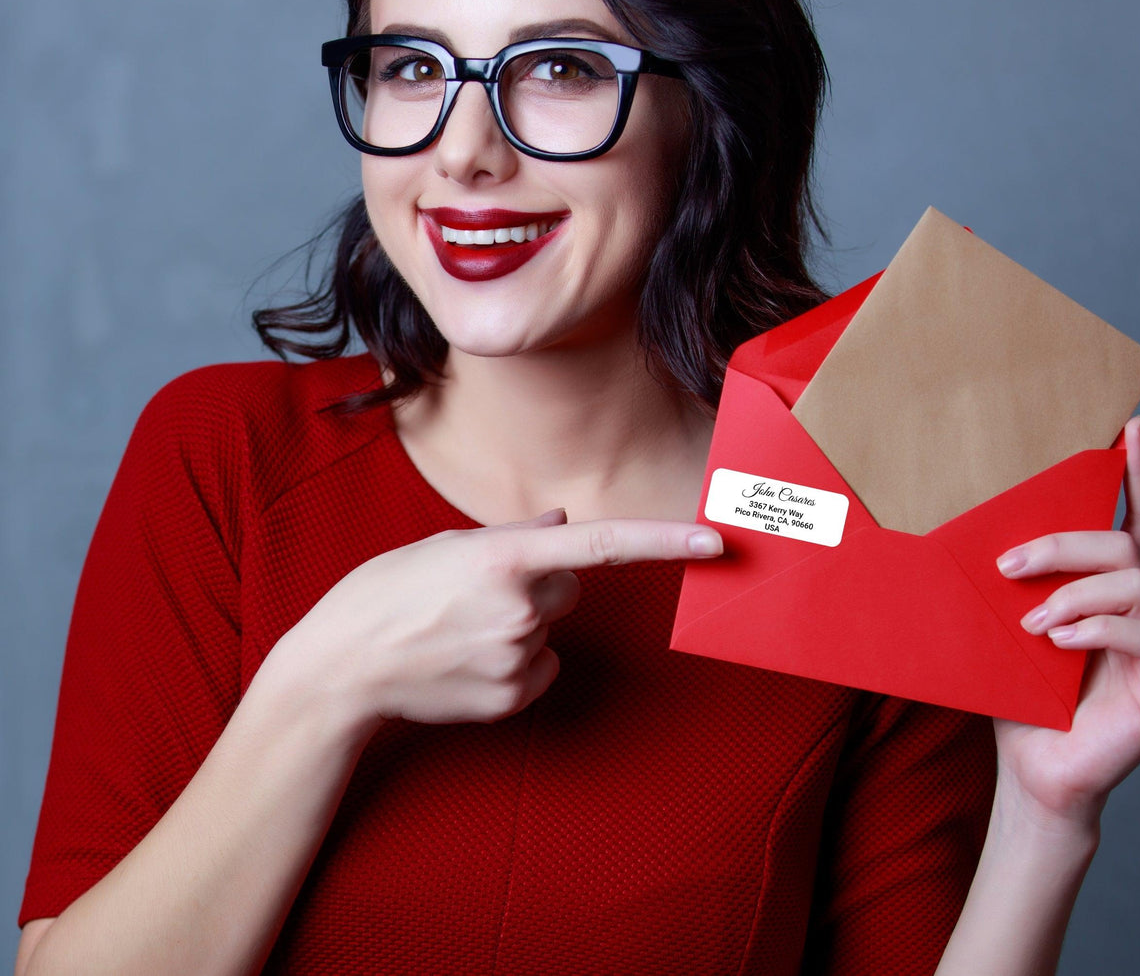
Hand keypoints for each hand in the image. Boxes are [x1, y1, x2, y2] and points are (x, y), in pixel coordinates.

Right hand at [272, 507, 723, 732]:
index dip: (665, 541)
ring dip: (523, 622)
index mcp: (504, 557)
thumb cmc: (385, 594)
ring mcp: (518, 658)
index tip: (716, 540)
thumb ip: (515, 534)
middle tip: (478, 592)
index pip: (603, 544)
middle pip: (570, 585)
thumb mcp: (444, 545)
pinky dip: (516, 661)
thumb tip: (562, 523)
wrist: (341, 670)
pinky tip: (467, 659)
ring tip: (460, 627)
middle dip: (541, 582)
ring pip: (552, 628)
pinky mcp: (514, 698)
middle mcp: (521, 608)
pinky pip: (541, 667)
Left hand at [991, 416, 1139, 830]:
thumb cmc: (1022, 696)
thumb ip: (1018, 582)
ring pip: (1135, 582)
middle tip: (1009, 565)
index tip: (1132, 426)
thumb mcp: (1012, 623)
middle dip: (1064, 544)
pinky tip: (1058, 645)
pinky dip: (1093, 631)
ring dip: (1072, 594)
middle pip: (1129, 544)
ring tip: (1032, 625)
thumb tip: (975, 530)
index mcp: (1116, 593)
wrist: (1034, 770)